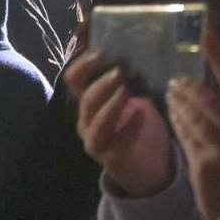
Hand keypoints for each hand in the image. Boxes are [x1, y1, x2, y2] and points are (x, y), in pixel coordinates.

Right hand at [69, 48, 171, 198]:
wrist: (144, 169)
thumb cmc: (138, 128)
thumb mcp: (130, 100)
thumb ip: (130, 81)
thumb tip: (142, 50)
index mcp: (88, 102)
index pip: (74, 79)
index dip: (82, 63)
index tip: (99, 51)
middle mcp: (85, 119)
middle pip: (85, 98)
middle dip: (101, 83)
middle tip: (120, 71)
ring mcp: (94, 139)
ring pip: (96, 119)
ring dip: (111, 103)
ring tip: (128, 91)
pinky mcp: (109, 157)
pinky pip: (117, 139)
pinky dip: (130, 125)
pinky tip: (141, 115)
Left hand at [166, 30, 219, 219]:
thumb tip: (215, 89)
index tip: (206, 33)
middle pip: (206, 97)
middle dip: (189, 86)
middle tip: (178, 79)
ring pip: (190, 116)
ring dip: (178, 102)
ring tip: (173, 93)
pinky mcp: (203, 165)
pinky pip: (185, 137)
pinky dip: (178, 123)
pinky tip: (173, 114)